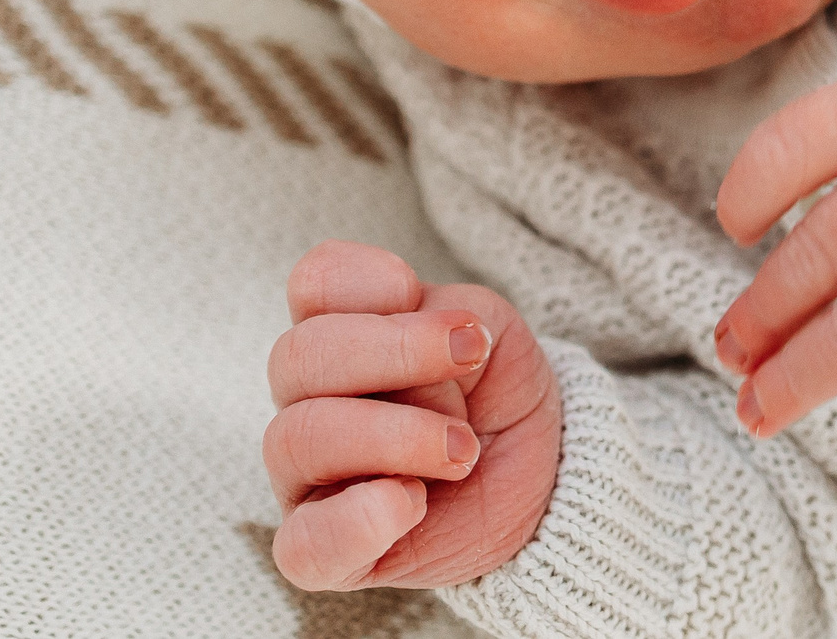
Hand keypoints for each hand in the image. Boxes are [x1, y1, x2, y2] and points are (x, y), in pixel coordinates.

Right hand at [264, 240, 561, 590]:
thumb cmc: (495, 397)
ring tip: (462, 451)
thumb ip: (442, 318)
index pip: (315, 283)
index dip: (377, 284)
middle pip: (297, 356)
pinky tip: (410, 502)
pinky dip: (354, 522)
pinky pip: (302, 546)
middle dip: (396, 353)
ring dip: (395, 435)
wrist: (540, 479)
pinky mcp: (328, 553)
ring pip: (296, 440)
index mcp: (338, 333)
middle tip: (468, 367)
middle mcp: (306, 400)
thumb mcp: (488, 334)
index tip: (456, 320)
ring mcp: (307, 479)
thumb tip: (417, 340)